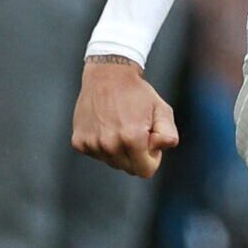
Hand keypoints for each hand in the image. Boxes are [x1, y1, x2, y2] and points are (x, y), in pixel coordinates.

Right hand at [72, 56, 179, 177]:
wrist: (107, 75)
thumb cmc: (138, 94)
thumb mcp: (162, 110)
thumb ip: (168, 135)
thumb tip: (157, 149)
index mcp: (132, 138)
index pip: (145, 171)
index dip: (151, 158)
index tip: (149, 141)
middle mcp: (109, 144)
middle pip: (128, 168)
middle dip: (136, 155)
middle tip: (135, 130)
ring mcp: (92, 144)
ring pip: (112, 162)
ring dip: (119, 150)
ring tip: (119, 125)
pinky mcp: (79, 142)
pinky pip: (96, 155)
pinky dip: (102, 145)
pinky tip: (105, 126)